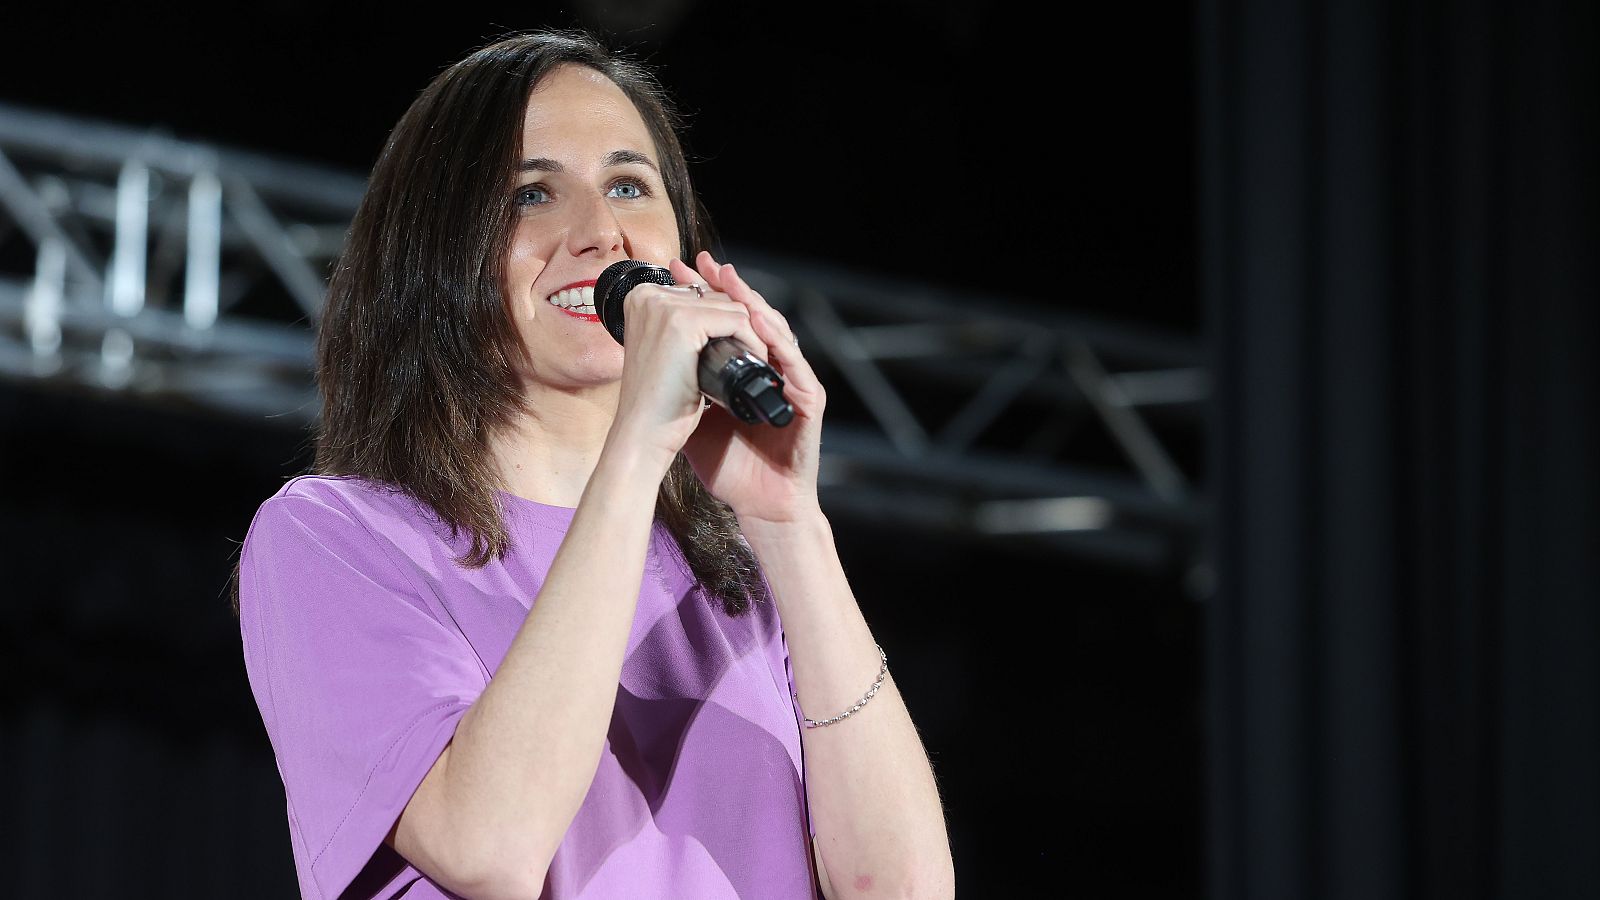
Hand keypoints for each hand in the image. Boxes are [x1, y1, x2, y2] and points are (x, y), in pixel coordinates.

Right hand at [607, 264, 767, 469]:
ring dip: (750, 336)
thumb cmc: (656, 402)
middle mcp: (649, 295)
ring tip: (747, 363)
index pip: (702, 293)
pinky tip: (751, 362)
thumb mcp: (668, 352)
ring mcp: (664, 306)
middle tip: (745, 358)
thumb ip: (684, 327)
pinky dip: (753, 342)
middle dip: (739, 328)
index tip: (735, 345)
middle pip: (719, 296)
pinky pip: (738, 320)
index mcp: (642, 297)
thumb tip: (720, 314)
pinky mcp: (684, 322)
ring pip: (732, 307)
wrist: (643, 432)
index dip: (724, 321)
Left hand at [670, 251, 826, 526]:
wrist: (760, 503)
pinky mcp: (809, 401)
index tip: (680, 272)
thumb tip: (640, 361)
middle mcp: (772, 371)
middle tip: (703, 262)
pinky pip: (795, 364)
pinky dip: (778, 341)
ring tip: (730, 281)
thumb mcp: (694, 419)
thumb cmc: (730, 467)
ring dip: (753, 304)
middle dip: (728, 288)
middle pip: (753, 318)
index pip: (728, 323)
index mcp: (746, 372)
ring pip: (777, 331)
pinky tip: (759, 323)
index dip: (707, 296)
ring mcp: (793, 383)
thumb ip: (679, 389)